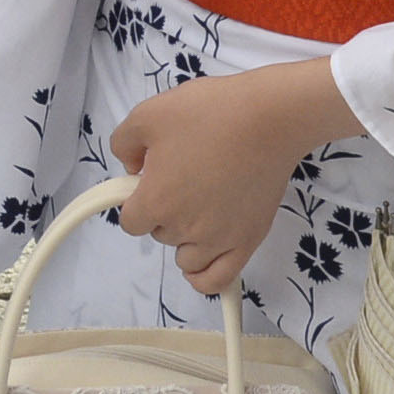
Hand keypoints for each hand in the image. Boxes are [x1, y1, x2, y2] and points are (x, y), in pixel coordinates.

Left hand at [108, 59, 367, 296]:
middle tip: (185, 179)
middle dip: (164, 211)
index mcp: (156, 200)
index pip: (130, 221)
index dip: (138, 201)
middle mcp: (184, 228)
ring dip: (185, 238)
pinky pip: (216, 281)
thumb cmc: (207, 113)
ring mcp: (218, 240)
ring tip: (201, 206)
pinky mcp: (248, 242)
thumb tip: (131, 170)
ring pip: (186, 259)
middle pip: (160, 234)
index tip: (153, 180)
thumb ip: (125, 144)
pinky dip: (204, 277)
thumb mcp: (148, 114)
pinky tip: (204, 257)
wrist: (268, 118)